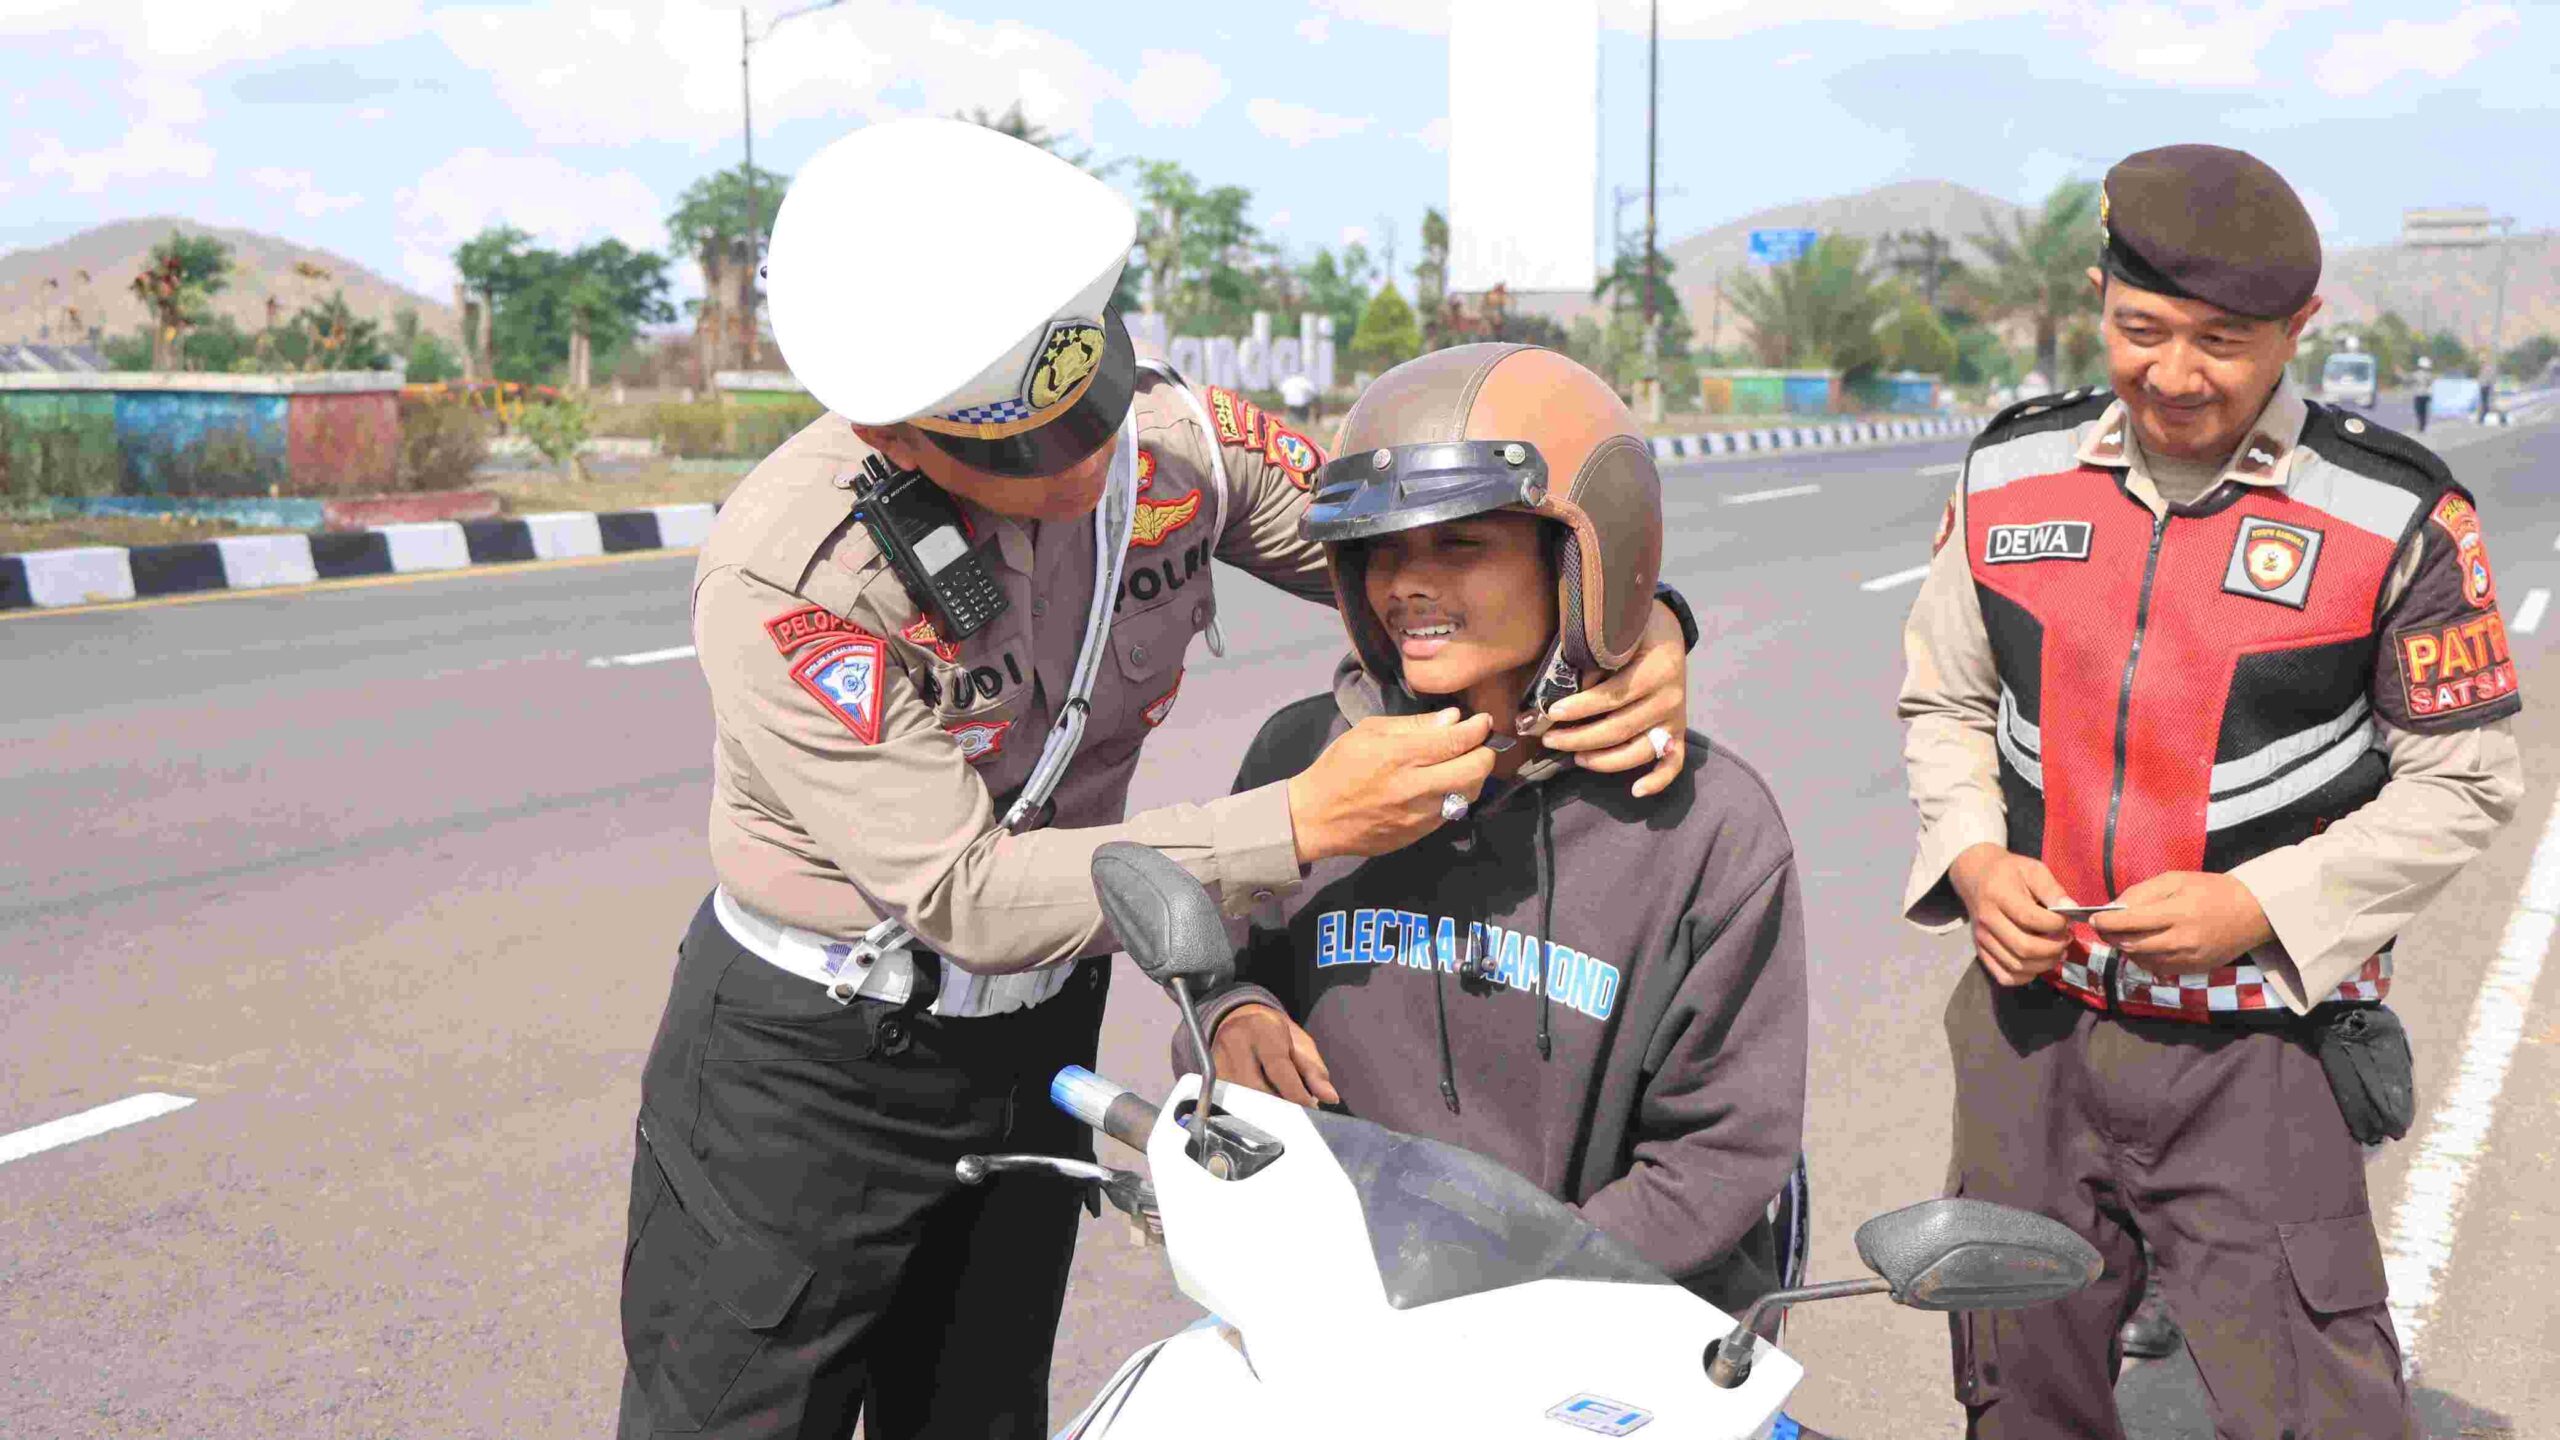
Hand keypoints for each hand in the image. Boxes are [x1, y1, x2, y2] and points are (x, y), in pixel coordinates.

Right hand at [1211, 1004, 1339, 1106]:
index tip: (1310, 1106)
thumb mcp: (1300, 1045)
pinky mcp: (1211, 1074)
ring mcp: (1218, 1058)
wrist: (1241, 1020)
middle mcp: (1235, 1042)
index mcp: (1262, 1029)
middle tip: (1295, 1109)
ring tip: (1279, 1103)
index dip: (1296, 1093)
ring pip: (1243, 1099)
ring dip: (1265, 1109)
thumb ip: (1314, 1072)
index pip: (1279, 1068)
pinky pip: (1232, 1100)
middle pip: (1258, 1088)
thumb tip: (1329, 1098)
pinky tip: (1260, 1102)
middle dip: (1280, 1105)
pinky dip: (1249, 1107)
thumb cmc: (1274, 1034)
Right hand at [1287, 709, 1497, 862]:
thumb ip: (1413, 725)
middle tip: (1480, 744)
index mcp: (1400, 755)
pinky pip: (1452, 811)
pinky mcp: (1419, 834)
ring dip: (1475, 776)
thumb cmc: (1339, 767)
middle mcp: (1415, 786)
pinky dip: (1457, 795)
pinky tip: (1446, 785)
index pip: (1456, 741)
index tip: (1483, 721)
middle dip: (1486, 753)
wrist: (1316, 817)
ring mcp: (1420, 814)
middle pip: (1474, 770)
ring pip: (1469, 794)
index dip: (1478, 729)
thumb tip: (1452, 719)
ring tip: (1465, 763)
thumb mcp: (1368, 732)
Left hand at [1540, 600, 1689, 798]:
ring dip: (1604, 760)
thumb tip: (1571, 689)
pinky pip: (1672, 763)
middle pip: (1619, 729)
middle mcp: (1669, 698)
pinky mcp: (1678, 732)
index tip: (1551, 712)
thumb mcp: (1618, 635)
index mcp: (1655, 671)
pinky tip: (1636, 791)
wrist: (1668, 632)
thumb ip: (1598, 660)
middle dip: (1579, 738)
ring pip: (1639, 751)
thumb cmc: (1634, 632)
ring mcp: (1675, 718)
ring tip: (1574, 757)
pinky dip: (1658, 781)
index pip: (1611, 697)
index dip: (1579, 707)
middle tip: (1549, 739)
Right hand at [1946, 843, 2073, 986]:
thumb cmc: (2008, 872)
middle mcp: (1987, 921)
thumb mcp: (2033, 870)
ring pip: (2017, 965)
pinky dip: (2025, 977)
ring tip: (2057, 951)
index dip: (2056, 924)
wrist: (1975, 876)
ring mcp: (1982, 939)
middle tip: (2066, 939)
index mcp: (1999, 896)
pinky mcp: (1981, 952)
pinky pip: (2004, 976)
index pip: (2030, 918)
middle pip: (2024, 947)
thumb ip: (2052, 890)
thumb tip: (2072, 909)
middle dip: (2054, 948)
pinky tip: (2037, 963)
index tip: (2067, 920)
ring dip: (2044, 964)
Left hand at [2089, 872, 2273, 975]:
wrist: (2251, 912)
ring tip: (2122, 935)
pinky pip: (2158, 968)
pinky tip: (2143, 946)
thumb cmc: (2210, 889)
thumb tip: (2112, 907)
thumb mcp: (2175, 879)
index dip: (2105, 922)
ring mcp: (2188, 958)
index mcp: (2176, 913)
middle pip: (2131, 945)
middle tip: (2102, 927)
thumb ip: (2141, 893)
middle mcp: (2181, 940)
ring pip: (2142, 960)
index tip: (2092, 918)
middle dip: (2111, 937)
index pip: (2130, 922)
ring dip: (2126, 949)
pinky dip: (2144, 959)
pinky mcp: (2193, 970)